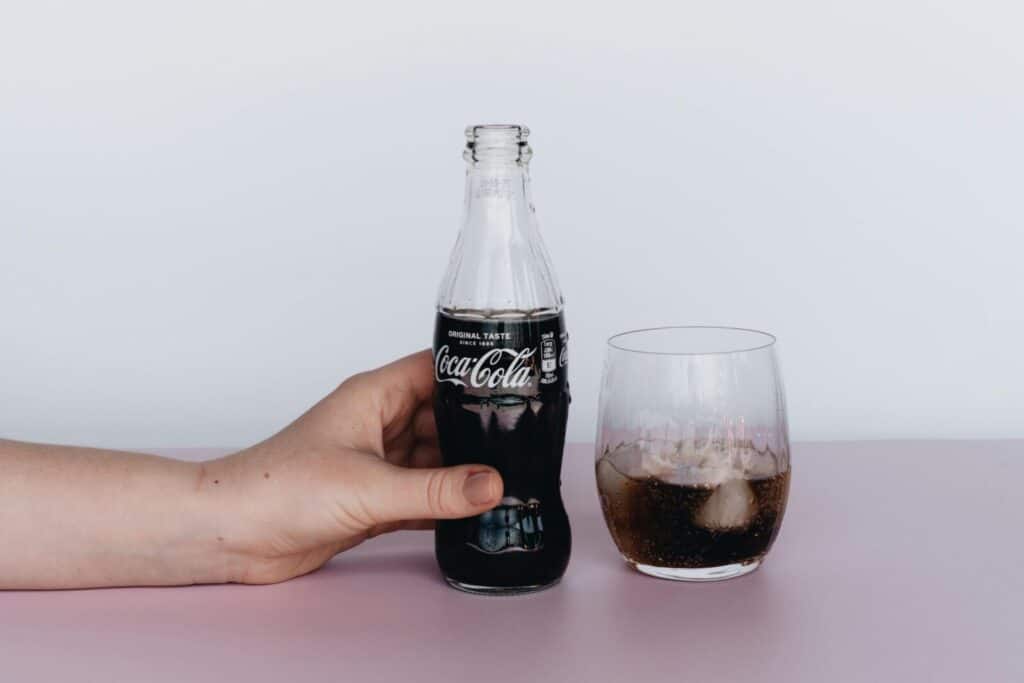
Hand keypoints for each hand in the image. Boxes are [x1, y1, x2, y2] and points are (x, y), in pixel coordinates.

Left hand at [206, 350, 502, 583]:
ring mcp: (374, 464)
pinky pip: (421, 496)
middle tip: (523, 444)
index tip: (515, 384)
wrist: (231, 536)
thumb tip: (493, 484)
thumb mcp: (369, 487)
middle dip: (477, 432)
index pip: (433, 371)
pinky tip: (474, 513)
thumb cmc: (278, 490)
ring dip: (463, 472)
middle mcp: (377, 425)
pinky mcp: (371, 501)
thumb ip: (435, 489)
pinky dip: (445, 504)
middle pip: (442, 418)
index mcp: (373, 398)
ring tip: (509, 481)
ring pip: (434, 460)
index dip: (472, 374)